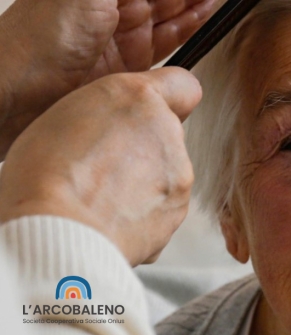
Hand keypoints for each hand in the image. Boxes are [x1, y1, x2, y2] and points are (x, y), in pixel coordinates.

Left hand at [0, 0, 214, 158]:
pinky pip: (167, 45)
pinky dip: (188, 31)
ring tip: (219, 0)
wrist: (15, 96)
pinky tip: (203, 17)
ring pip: (170, 16)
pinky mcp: (131, 67)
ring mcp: (123, 37)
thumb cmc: (37, 38)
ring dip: (195, 6)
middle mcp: (113, 7)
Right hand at [0, 67, 201, 265]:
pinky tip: (113, 217)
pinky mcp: (178, 208)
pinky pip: (164, 206)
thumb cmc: (47, 176)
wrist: (61, 231)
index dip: (168, 99)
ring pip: (167, 171)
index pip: (181, 84)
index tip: (154, 112)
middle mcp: (167, 131)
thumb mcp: (65, 116)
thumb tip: (118, 126)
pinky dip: (146, 212)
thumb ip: (108, 114)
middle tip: (106, 165)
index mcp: (137, 98)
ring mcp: (178, 171)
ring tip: (103, 197)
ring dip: (145, 181)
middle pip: (168, 133)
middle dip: (145, 146)